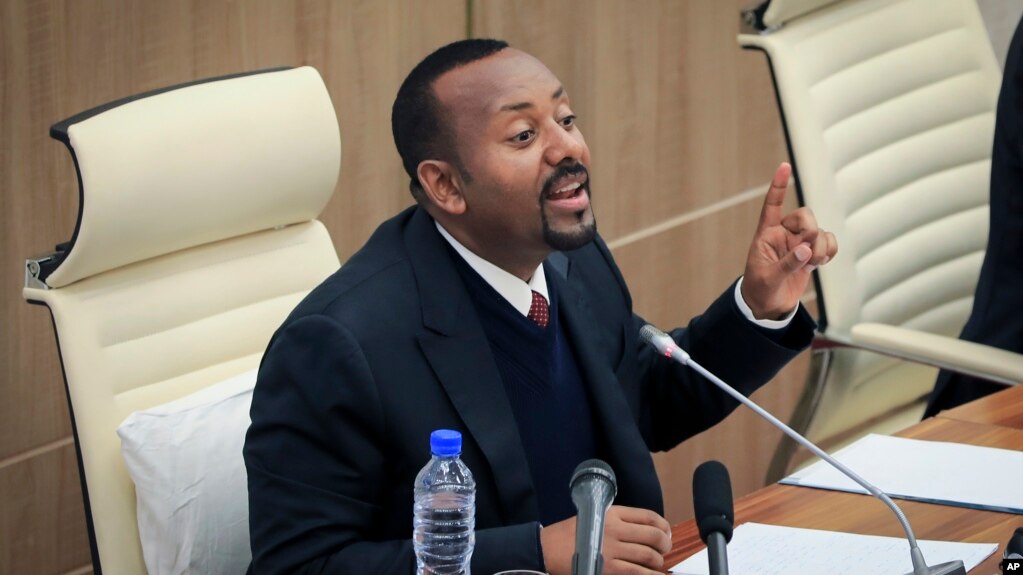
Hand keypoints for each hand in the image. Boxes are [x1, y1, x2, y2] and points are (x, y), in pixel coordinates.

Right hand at [540, 505, 672, 574]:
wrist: (548, 550)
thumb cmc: (571, 534)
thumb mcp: (596, 517)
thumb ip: (619, 521)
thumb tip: (646, 532)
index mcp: (613, 514)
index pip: (649, 516)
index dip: (664, 527)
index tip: (666, 534)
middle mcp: (615, 529)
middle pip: (654, 536)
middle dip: (665, 545)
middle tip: (664, 551)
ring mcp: (612, 550)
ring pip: (650, 556)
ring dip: (658, 562)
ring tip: (656, 565)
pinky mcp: (609, 570)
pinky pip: (639, 573)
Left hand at [741, 162, 837, 318]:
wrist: (769, 306)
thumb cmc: (760, 290)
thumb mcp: (768, 278)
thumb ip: (787, 263)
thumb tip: (806, 249)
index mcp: (766, 234)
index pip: (772, 205)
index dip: (778, 186)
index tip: (784, 166)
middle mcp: (784, 234)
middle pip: (805, 216)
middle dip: (811, 231)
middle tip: (808, 252)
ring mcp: (799, 243)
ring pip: (819, 231)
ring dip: (822, 246)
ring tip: (813, 263)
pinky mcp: (812, 254)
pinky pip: (829, 242)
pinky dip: (830, 250)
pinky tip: (821, 262)